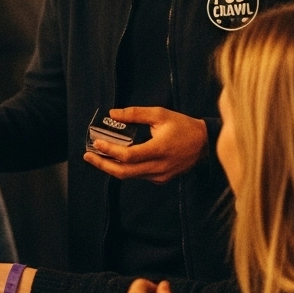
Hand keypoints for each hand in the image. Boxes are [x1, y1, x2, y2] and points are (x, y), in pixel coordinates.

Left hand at [85, 107, 207, 183]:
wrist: (206, 143)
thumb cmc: (183, 126)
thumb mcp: (159, 114)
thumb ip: (135, 113)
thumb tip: (112, 114)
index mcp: (159, 150)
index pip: (128, 156)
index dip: (110, 151)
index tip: (96, 143)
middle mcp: (159, 166)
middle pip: (124, 172)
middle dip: (102, 165)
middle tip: (87, 156)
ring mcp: (160, 175)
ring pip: (130, 176)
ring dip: (111, 167)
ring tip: (96, 157)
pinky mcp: (161, 179)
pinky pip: (138, 176)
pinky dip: (125, 169)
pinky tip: (115, 160)